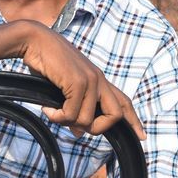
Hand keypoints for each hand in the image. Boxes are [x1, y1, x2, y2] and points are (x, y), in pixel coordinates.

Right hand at [18, 21, 146, 142]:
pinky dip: (57, 117)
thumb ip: (74, 108)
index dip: (133, 121)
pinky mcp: (78, 82)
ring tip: (53, 112)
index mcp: (99, 80)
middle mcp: (99, 80)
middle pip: (115, 115)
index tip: (142, 136)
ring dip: (67, 122)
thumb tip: (78, 132)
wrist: (35, 40)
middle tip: (76, 129)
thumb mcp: (63, 90)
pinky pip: (71, 114)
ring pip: (87, 120)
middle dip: (98, 129)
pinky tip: (46, 108)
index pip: (123, 102)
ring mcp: (91, 80)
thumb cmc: (46, 64)